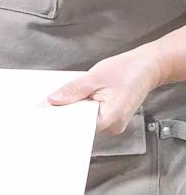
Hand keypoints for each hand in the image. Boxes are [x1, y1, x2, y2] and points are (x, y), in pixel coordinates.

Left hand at [48, 47, 163, 134]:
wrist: (148, 66)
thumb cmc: (129, 70)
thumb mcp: (95, 77)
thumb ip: (73, 90)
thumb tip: (53, 100)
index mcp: (110, 118)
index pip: (78, 127)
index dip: (61, 120)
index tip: (46, 114)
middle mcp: (112, 126)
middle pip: (79, 125)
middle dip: (65, 113)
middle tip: (53, 102)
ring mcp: (112, 124)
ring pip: (84, 121)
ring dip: (74, 109)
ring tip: (73, 96)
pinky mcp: (110, 119)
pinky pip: (90, 116)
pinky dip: (82, 107)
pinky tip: (81, 98)